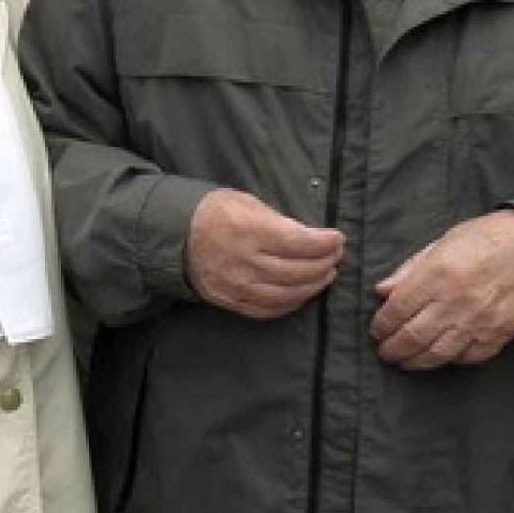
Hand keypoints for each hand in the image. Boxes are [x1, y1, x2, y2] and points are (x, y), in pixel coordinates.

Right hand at [184, 188, 343, 318]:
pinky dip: (291, 304)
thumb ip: (279, 220)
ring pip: (287, 295)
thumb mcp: (247, 202)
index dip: (324, 243)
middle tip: (336, 255)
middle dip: (324, 263)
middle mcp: (244, 262)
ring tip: (325, 274)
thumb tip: (310, 237)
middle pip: (297, 271)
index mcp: (249, 230)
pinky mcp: (231, 301)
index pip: (298, 242)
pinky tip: (302, 293)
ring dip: (313, 286)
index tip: (338, 238)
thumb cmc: (215, 212)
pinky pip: (268, 310)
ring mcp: (237, 286)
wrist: (175, 236)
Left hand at [369, 210, 513, 369]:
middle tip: (385, 352)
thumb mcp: (440, 243)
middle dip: (393, 349)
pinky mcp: (497, 334)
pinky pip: (466, 357)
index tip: (377, 330)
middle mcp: (455, 301)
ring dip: (415, 361)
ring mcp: (477, 321)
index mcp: (438, 274)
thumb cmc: (482, 240)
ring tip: (405, 361)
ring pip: (437, 354)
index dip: (382, 325)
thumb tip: (381, 291)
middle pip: (413, 337)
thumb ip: (409, 270)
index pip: (398, 310)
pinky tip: (439, 356)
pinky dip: (449, 360)